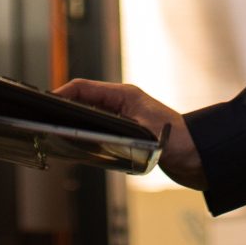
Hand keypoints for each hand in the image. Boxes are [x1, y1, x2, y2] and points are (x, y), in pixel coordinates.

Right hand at [56, 79, 205, 187]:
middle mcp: (123, 104)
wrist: (200, 156)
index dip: (63, 94)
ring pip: (90, 115)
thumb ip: (116, 129)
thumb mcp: (143, 132)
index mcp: (125, 95)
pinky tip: (80, 147)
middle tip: (45, 121)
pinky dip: (86, 135)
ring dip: (75, 121)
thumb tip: (87, 131)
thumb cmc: (178, 140)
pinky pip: (99, 130)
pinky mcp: (128, 133)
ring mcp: (125, 118)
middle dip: (64, 108)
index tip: (46, 103)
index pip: (85, 88)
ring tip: (57, 133)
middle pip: (84, 100)